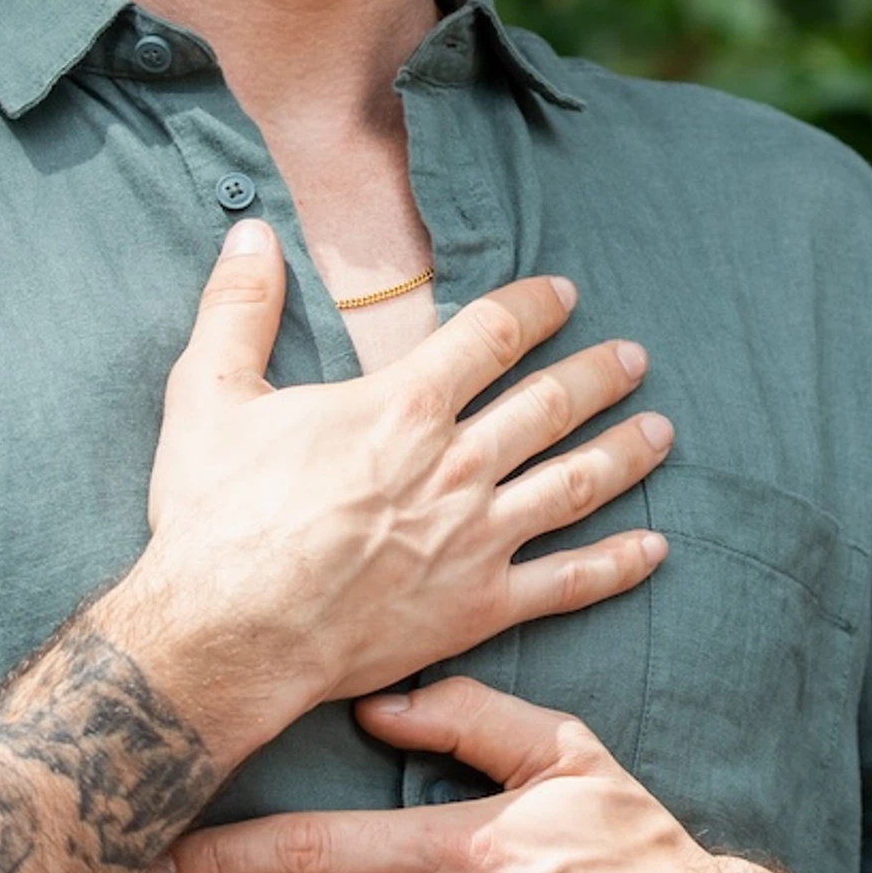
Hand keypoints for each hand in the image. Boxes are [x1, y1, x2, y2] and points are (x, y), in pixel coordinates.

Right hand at [113, 224, 672, 731]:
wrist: (225, 635)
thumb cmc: (213, 518)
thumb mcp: (208, 395)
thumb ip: (238, 310)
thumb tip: (249, 236)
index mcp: (402, 407)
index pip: (491, 335)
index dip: (534, 308)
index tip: (564, 295)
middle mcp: (456, 465)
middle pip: (550, 403)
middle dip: (599, 374)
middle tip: (634, 357)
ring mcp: (476, 539)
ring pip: (575, 483)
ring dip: (625, 453)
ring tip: (663, 431)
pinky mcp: (479, 608)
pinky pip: (569, 582)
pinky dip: (618, 563)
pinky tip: (654, 548)